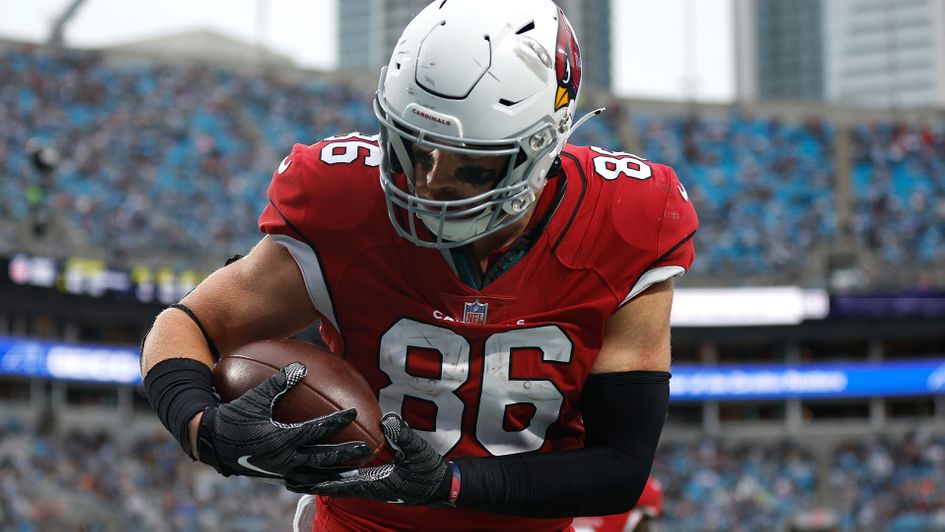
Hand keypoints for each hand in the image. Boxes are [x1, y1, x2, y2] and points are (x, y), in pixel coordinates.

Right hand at [196, 362, 369, 485]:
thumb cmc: (232, 417)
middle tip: (366, 449)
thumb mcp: (254, 399)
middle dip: (345, 454)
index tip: (353, 413)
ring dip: (335, 472)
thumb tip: (300, 366)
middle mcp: (282, 459)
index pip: (316, 430)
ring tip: (354, 471)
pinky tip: (327, 476)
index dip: (337, 421)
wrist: (210, 442)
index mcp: (280, 439)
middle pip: (322, 458)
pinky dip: (317, 479)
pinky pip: (302, 480)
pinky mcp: (275, 476)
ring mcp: (279, 470)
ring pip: (314, 475)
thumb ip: (278, 383)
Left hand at [296, 413, 453, 506]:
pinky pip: (347, 477)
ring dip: (316, 477)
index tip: (293, 478)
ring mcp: (369, 486)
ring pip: (337, 482)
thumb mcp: (419, 453)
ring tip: (294, 470)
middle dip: (308, 482)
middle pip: (331, 485)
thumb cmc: (430, 472)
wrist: (440, 486)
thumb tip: (387, 420)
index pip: (338, 484)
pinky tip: (324, 462)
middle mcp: (366, 488)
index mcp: (373, 485)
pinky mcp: (373, 482)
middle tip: (282, 475)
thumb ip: (404, 437)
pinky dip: (332, 472)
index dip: (314, 481)